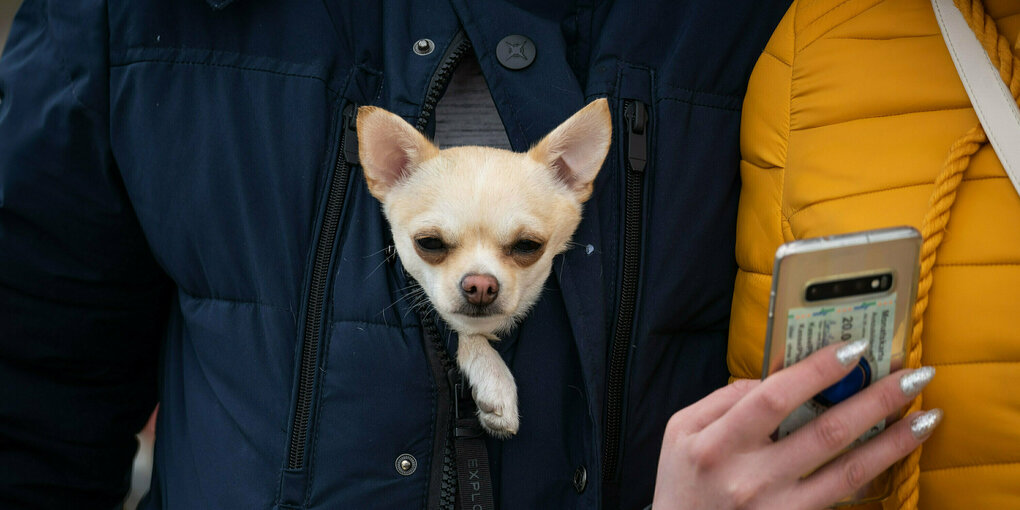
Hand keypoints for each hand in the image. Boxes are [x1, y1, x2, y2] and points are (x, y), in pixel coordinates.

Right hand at [651, 340, 941, 508]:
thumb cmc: (683, 480)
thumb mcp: (682, 430)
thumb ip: (725, 399)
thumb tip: (778, 377)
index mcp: (717, 444)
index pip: (774, 398)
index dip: (816, 371)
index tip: (854, 349)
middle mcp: (750, 478)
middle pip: (824, 432)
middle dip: (875, 400)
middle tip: (911, 375)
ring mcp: (777, 508)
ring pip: (848, 472)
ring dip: (893, 442)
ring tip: (926, 416)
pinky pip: (843, 497)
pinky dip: (876, 472)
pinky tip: (898, 451)